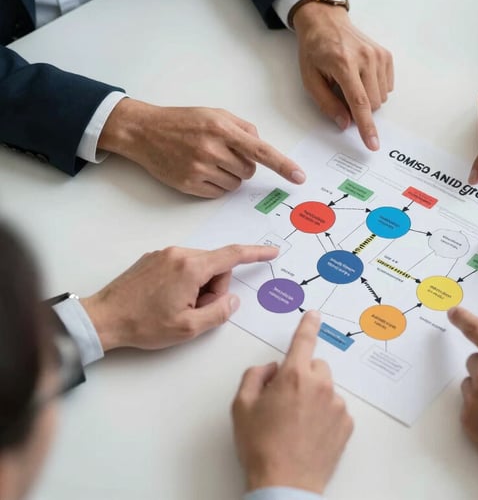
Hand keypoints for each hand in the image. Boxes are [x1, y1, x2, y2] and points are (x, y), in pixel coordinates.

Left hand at [81, 245, 278, 350]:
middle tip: (195, 311)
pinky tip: (166, 300)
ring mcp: (164, 254)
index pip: (233, 254)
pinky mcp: (153, 258)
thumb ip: (219, 312)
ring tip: (177, 308)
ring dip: (198, 286)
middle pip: (215, 265)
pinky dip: (184, 282)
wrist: (103, 318)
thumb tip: (232, 300)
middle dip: (214, 288)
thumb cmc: (143, 324)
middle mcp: (179, 253)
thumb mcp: (189, 327)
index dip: (256, 253)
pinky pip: (182, 266)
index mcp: (191, 267)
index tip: (272, 251)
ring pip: (199, 266)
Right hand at [98, 99, 305, 197]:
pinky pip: (219, 192)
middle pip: (250, 170)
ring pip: (236, 183)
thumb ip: (242, 127)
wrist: (143, 131)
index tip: (299, 177)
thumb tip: (261, 145)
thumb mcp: (215, 113)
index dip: (283, 165)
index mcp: (222, 128)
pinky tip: (202, 170)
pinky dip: (217, 185)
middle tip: (224, 153)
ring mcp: (200, 168)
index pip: (261, 150)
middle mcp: (212, 148)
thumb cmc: (182, 121)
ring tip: (210, 160)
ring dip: (231, 175)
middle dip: (244, 164)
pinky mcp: (189, 183)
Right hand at [231, 311, 352, 493]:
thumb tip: (271, 368)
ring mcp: (337, 405)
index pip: (303, 341)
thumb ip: (255, 376)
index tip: (314, 315)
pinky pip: (336, 410)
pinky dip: (325, 416)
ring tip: (296, 424)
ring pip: (326, 389)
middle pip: (316, 367)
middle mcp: (320, 385)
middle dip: (303, 376)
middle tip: (286, 400)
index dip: (308, 325)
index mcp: (293, 376)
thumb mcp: (241, 406)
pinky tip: (310, 433)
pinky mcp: (347, 424)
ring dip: (315, 397)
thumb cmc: (261, 446)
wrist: (285, 483)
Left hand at [294, 2, 393, 150]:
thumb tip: (345, 123)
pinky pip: (387, 87)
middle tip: (343, 95)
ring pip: (382, 97)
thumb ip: (327, 104)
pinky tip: (362, 77)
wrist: (326, 22)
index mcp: (344, 64)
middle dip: (360, 109)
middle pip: (373, 103)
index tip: (373, 143)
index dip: (367, 127)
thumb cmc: (315, 51)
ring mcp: (378, 55)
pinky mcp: (386, 55)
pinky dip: (375, 89)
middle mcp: (365, 58)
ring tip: (352, 82)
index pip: (360, 103)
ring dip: (368, 98)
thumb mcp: (310, 79)